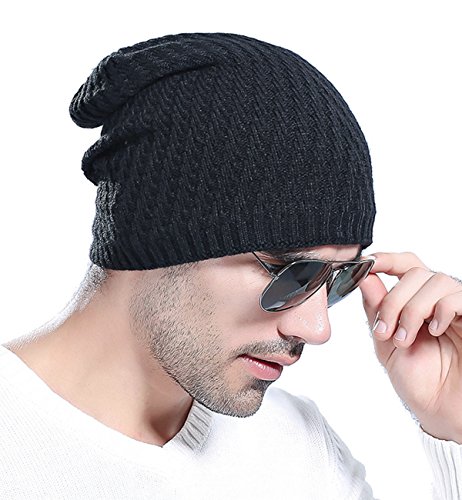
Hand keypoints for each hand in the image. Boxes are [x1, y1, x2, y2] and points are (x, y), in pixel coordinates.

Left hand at [359, 252, 461, 442]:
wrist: (442, 411)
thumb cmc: (418, 380)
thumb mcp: (386, 342)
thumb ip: (377, 309)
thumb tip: (363, 276)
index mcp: (416, 301)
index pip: (404, 266)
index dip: (386, 259)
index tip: (366, 262)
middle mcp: (438, 300)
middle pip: (415, 271)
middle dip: (393, 300)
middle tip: (385, 331)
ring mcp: (457, 308)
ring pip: (435, 281)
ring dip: (412, 309)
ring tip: (405, 339)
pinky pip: (458, 297)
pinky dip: (440, 310)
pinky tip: (433, 330)